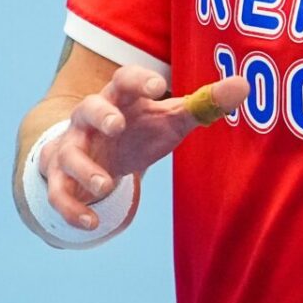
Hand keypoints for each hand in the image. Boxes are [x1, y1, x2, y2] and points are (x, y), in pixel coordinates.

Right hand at [40, 64, 249, 229]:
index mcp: (120, 98)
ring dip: (84, 169)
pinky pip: (59, 192)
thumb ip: (204, 104)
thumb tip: (243, 84)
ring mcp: (73, 147)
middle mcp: (91, 119)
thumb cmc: (139, 130)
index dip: (139, 80)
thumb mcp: (170, 118)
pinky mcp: (61, 178)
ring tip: (106, 185)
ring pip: (69, 154)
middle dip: (101, 116)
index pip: (125, 79)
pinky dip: (73, 209)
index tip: (158, 87)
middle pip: (88, 108)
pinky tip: (92, 223)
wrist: (93, 153)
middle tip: (116, 125)